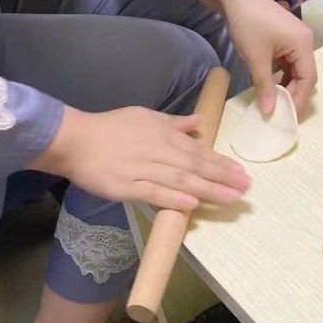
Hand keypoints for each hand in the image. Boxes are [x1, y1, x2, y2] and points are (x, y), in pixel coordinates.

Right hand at [29, 106, 250, 211]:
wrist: (75, 140)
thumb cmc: (110, 127)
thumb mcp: (144, 116)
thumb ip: (173, 123)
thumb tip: (198, 123)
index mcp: (163, 134)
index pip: (199, 150)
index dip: (222, 163)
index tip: (242, 173)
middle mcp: (158, 151)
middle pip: (195, 166)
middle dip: (223, 178)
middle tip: (246, 189)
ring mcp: (143, 170)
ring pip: (181, 180)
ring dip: (208, 190)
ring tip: (230, 199)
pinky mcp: (127, 187)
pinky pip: (154, 193)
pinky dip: (174, 199)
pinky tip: (192, 205)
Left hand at [225, 0, 316, 116]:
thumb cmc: (248, 24)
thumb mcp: (256, 58)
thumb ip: (265, 86)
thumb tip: (269, 112)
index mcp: (303, 44)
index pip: (308, 79)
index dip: (299, 99)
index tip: (286, 116)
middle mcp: (304, 41)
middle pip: (305, 74)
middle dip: (293, 93)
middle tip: (280, 111)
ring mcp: (294, 38)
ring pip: (295, 69)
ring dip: (285, 84)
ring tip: (273, 101)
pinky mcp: (283, 37)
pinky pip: (286, 61)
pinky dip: (279, 74)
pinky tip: (267, 84)